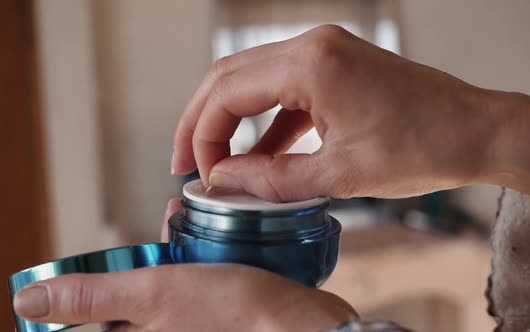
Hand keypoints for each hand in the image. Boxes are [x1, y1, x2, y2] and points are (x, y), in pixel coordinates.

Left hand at [13, 199, 356, 331]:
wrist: (302, 325)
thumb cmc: (233, 313)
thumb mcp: (154, 296)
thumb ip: (91, 300)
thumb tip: (29, 301)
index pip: (102, 321)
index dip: (107, 285)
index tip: (124, 259)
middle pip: (138, 303)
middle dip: (148, 259)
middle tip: (168, 228)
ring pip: (171, 293)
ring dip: (175, 254)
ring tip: (188, 221)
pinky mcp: (219, 328)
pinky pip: (199, 295)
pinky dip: (201, 266)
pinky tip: (212, 238)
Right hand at [171, 24, 502, 201]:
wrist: (476, 131)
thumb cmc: (424, 148)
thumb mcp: (341, 175)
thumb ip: (273, 179)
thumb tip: (225, 181)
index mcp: (313, 64)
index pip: (228, 93)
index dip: (203, 136)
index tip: (199, 174)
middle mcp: (313, 45)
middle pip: (230, 77)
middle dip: (202, 121)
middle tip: (185, 162)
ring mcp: (325, 50)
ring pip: (252, 79)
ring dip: (230, 119)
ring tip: (215, 161)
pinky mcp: (335, 65)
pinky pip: (284, 89)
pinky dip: (266, 120)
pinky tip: (259, 154)